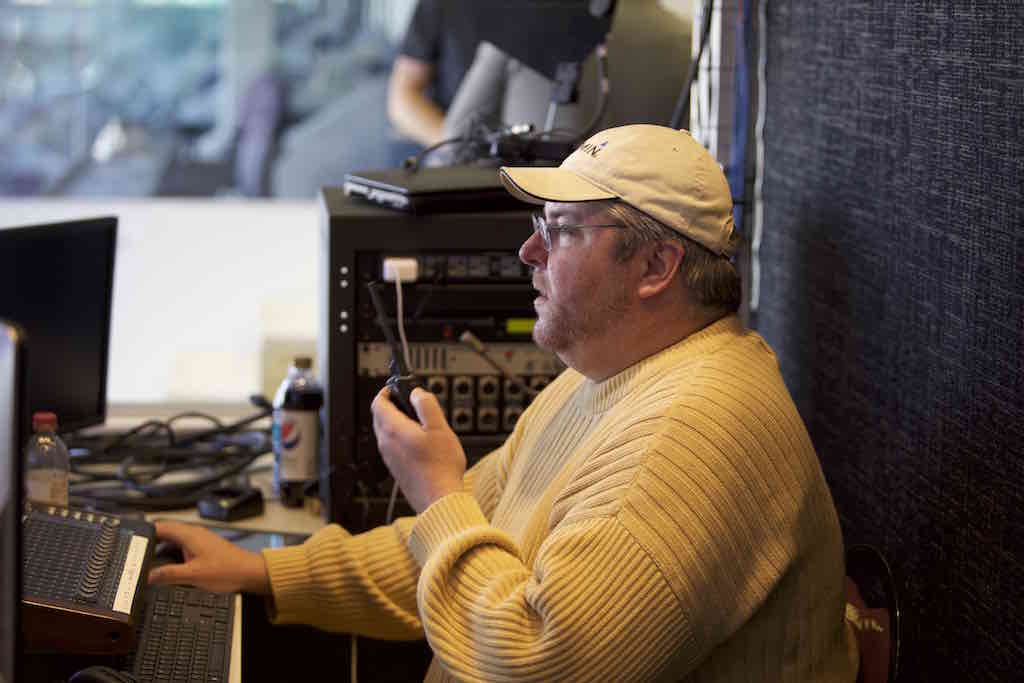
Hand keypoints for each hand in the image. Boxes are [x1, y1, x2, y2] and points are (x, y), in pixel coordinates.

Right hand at [147, 520, 271, 594]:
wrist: (249, 572)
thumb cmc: (228, 570)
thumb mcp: (193, 575)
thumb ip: (169, 574)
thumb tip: (148, 576)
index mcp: (190, 535)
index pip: (161, 526)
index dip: (144, 532)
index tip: (131, 539)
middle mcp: (193, 534)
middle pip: (165, 532)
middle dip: (149, 542)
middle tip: (135, 553)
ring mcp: (199, 540)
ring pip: (173, 540)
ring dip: (160, 548)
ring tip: (147, 561)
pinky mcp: (203, 547)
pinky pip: (181, 546)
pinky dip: (171, 553)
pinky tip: (167, 566)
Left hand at [371, 386, 465, 512]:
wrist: (439, 500)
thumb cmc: (441, 466)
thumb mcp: (440, 427)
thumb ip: (426, 405)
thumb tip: (416, 393)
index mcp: (393, 429)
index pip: (378, 402)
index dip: (387, 391)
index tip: (398, 387)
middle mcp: (386, 443)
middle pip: (380, 416)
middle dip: (392, 405)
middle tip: (411, 402)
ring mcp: (389, 457)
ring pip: (386, 432)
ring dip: (398, 422)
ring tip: (420, 423)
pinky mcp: (396, 468)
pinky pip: (392, 446)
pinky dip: (401, 437)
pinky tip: (420, 443)